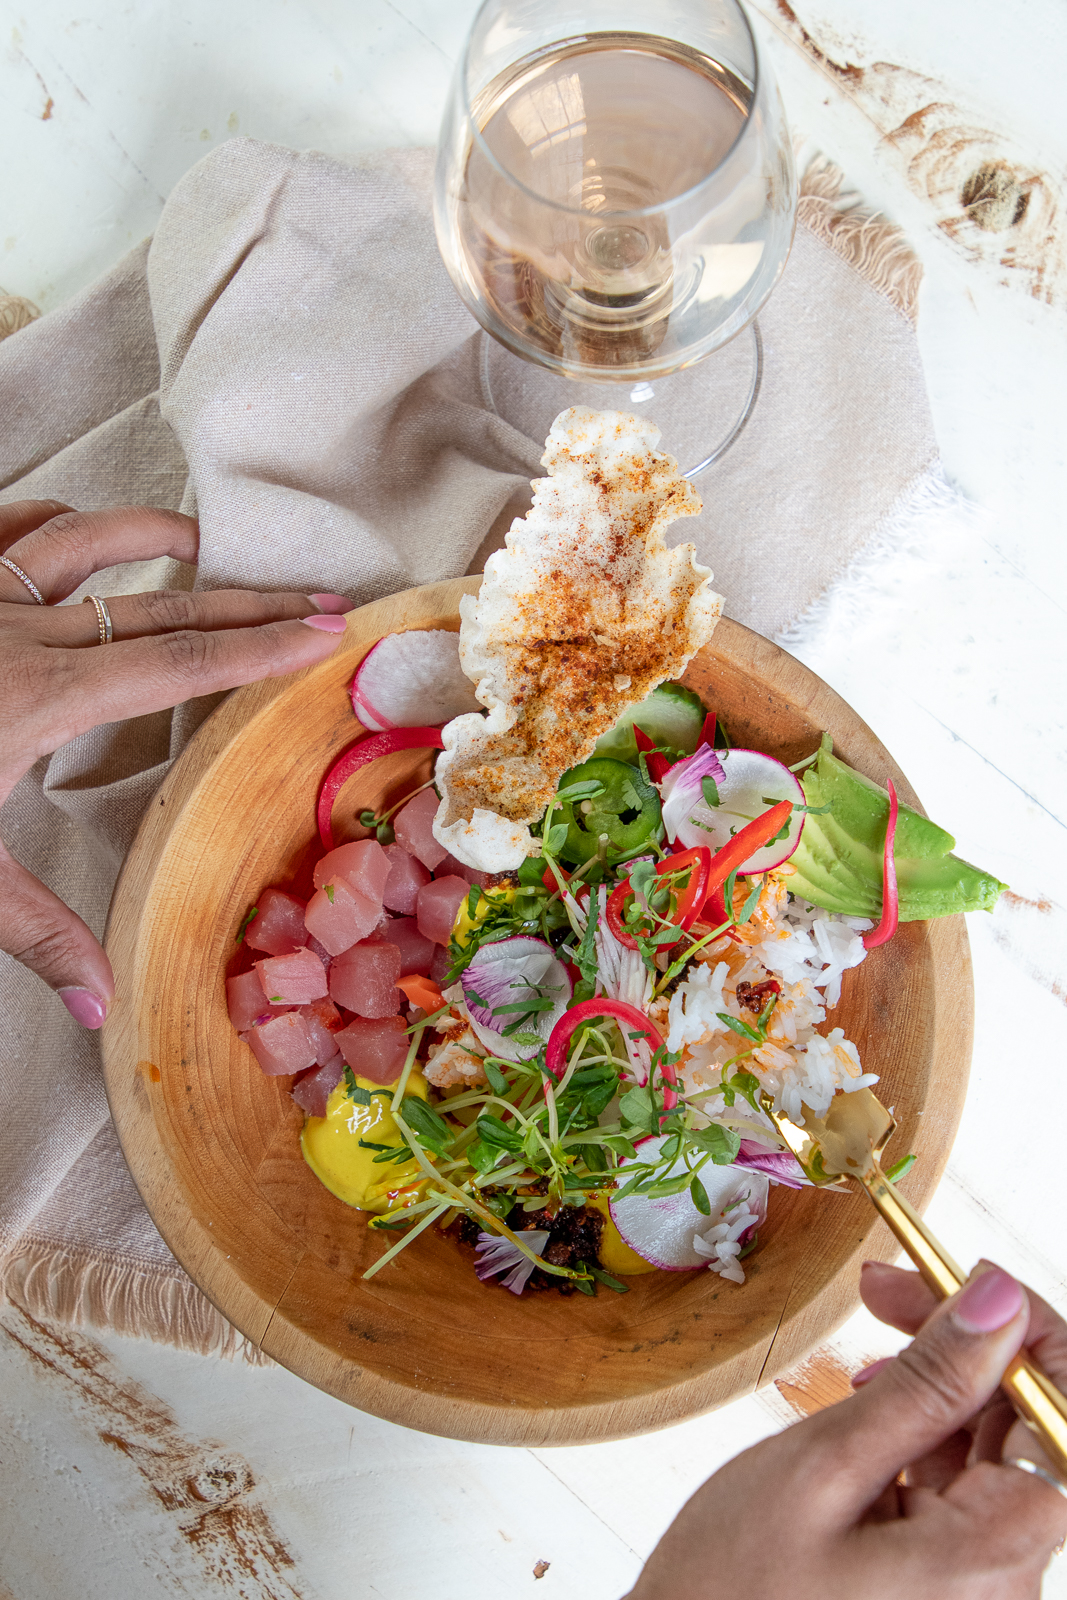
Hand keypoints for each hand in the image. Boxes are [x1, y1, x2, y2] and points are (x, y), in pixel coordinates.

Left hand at [1, 500, 353, 1026]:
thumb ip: (35, 935)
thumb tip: (103, 1010)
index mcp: (40, 697)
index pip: (179, 664)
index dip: (260, 647)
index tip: (326, 629)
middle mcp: (18, 630)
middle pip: (163, 604)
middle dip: (249, 600)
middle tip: (319, 595)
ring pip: (87, 542)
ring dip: (156, 538)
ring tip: (208, 544)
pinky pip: (10, 529)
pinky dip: (57, 523)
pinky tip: (75, 532)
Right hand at [626, 1261, 1066, 1598]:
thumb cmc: (732, 1595)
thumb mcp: (824, 1468)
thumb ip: (925, 1385)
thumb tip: (998, 1299)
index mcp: (994, 1558)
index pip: (1063, 1409)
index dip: (1024, 1328)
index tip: (955, 1277)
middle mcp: (1008, 1586)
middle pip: (1029, 1427)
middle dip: (967, 1346)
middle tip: (883, 1291)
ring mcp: (979, 1593)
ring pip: (994, 1455)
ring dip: (937, 1393)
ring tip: (856, 1370)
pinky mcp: (950, 1593)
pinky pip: (963, 1496)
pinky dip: (919, 1444)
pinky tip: (863, 1424)